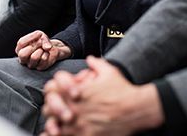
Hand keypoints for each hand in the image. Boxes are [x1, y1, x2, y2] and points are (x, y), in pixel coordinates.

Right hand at [16, 30, 71, 69]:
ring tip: (43, 48)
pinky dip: (47, 53)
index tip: (37, 35)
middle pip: (22, 54)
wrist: (51, 48)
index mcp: (19, 49)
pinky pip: (43, 59)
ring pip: (34, 57)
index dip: (31, 38)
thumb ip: (43, 39)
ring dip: (41, 50)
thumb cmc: (41, 41)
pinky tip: (46, 53)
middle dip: (33, 46)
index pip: (21, 43)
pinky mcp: (40, 67)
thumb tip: (47, 47)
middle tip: (39, 43)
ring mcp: (30, 64)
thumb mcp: (40, 35)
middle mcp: (23, 58)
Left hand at [42, 57, 163, 135]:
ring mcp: (79, 123)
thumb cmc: (124, 92)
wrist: (137, 111)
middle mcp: (75, 106)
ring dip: (54, 121)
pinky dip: (60, 135)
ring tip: (56, 123)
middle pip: (50, 106)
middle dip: (52, 104)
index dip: (55, 85)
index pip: (53, 85)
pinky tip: (59, 134)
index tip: (58, 88)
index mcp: (77, 89)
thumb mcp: (110, 71)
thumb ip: (96, 64)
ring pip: (54, 124)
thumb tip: (90, 59)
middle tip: (56, 105)